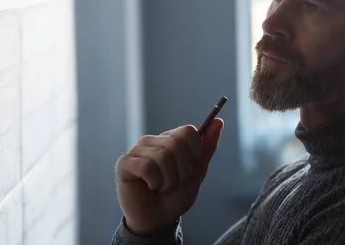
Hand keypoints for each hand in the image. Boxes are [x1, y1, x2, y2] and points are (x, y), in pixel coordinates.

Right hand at [115, 118, 223, 235]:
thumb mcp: (196, 173)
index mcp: (169, 140)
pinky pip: (147, 166)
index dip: (194, 153)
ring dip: (168, 180)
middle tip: (174, 183)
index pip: (188, 131)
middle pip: (177, 144)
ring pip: (163, 156)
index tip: (190, 167)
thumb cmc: (174, 198)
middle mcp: (152, 141)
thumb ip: (207, 148)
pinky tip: (149, 187)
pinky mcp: (125, 163)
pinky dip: (154, 182)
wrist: (156, 221)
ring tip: (161, 187)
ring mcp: (137, 150)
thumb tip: (219, 122)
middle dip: (182, 171)